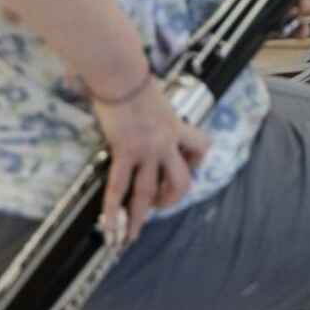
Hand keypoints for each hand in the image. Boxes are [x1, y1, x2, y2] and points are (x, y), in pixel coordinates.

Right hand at [92, 73, 209, 244]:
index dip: (197, 159)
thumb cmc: (133, 78)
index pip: (201, 146)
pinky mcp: (124, 151)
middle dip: (172, 198)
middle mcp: (167, 141)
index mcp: (177, 125)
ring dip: (140, 216)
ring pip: (150, 191)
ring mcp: (147, 149)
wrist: (122, 74)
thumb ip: (154, 109)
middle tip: (160, 205)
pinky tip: (108, 225)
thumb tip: (142, 105)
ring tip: (131, 235)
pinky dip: (113, 208)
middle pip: (181, 179)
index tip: (186, 162)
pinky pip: (119, 186)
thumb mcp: (154, 96)